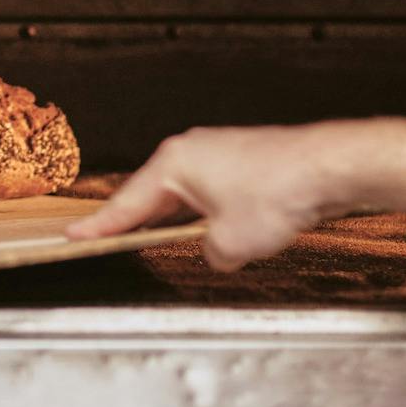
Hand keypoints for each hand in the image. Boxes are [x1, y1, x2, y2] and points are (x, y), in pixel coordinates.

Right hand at [65, 124, 355, 270]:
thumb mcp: (231, 243)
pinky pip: (208, 191)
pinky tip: (211, 229)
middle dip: (135, 222)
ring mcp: (217, 153)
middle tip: (107, 240)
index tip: (76, 236)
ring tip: (159, 241)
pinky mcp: (242, 160)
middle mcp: (191, 151)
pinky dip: (203, 212)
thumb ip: (209, 255)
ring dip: (176, 219)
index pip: (126, 203)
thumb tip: (215, 252)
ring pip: (183, 194)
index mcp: (174, 163)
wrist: (329, 167)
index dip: (100, 226)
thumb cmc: (280, 190)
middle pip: (151, 195)